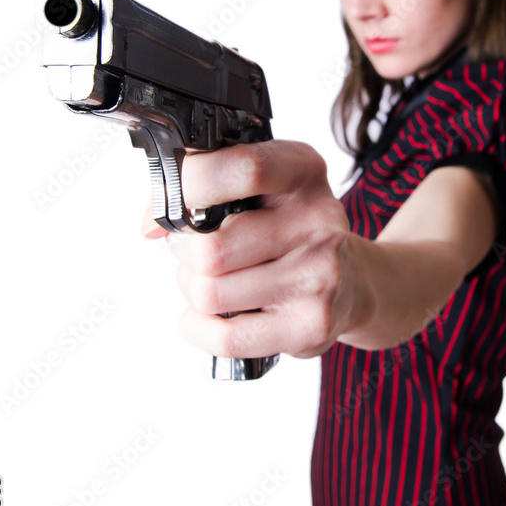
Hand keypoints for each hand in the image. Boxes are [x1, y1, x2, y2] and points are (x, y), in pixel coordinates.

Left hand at [141, 140, 358, 359]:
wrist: (354, 282)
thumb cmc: (292, 231)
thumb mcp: (264, 189)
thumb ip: (205, 190)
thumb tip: (151, 224)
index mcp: (303, 172)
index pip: (241, 169)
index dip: (190, 183)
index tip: (173, 199)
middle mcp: (318, 221)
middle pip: (211, 247)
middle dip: (182, 252)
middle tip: (191, 251)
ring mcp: (318, 276)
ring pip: (210, 293)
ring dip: (191, 290)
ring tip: (208, 281)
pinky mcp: (310, 326)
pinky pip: (226, 336)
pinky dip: (198, 328)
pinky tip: (206, 317)